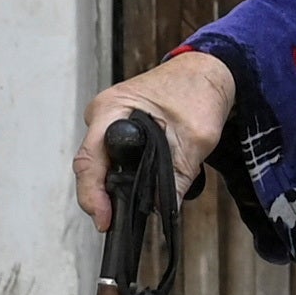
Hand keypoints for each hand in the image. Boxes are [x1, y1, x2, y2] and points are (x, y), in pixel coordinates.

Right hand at [76, 52, 235, 224]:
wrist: (206, 73)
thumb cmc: (199, 90)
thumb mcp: (197, 139)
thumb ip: (178, 177)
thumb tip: (161, 210)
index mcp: (113, 108)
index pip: (90, 160)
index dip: (93, 195)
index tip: (105, 219)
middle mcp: (102, 114)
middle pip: (89, 166)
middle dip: (100, 196)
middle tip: (114, 221)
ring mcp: (107, 121)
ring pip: (98, 165)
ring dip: (109, 187)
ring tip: (123, 210)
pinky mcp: (116, 129)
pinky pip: (109, 159)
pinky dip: (118, 176)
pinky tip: (129, 192)